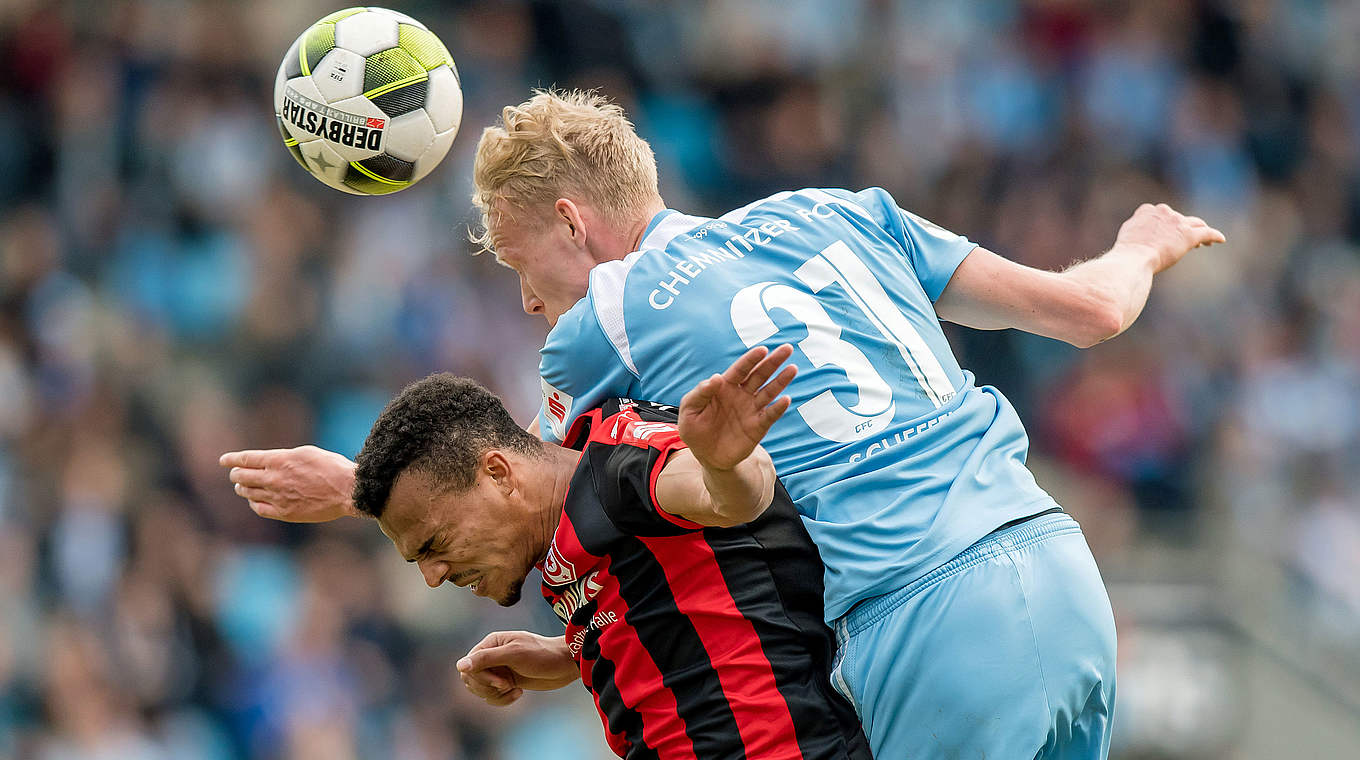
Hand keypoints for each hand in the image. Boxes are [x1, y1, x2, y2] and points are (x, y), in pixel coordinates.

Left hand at [219, 445, 357, 521]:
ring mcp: (277, 497)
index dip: (232, 459)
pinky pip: (259, 508)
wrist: (347, 490)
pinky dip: (253, 503)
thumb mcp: (306, 453)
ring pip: (248, 493)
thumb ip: (283, 457)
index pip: (246, 459)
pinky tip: (254, 501)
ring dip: (242, 488)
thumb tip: (268, 462)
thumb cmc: (331, 468)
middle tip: (235, 474)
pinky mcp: (284, 512)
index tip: (223, 460)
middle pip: (242, 477)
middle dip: (236, 474)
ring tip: (242, 487)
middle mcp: (274, 478)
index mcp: (279, 460)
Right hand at [456, 631, 579, 705]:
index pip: (469, 665)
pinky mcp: (507, 682)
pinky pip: (492, 696)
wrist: (565, 665)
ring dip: (495, 695)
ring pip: (480, 690)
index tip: (501, 682)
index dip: (481, 677)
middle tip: (507, 686)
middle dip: (487, 687)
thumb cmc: (542, 655)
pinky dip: (502, 700)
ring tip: (513, 690)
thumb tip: (459, 665)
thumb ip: (486, 659)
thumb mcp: (514, 654)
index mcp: (491, 643)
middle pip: (471, 679)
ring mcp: (499, 669)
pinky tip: (518, 694)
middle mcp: (492, 656)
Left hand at [678, 344, 796, 471]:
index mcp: (725, 386)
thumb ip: (700, 393)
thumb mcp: (689, 411)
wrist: (707, 456)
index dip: (751, 359)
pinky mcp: (759, 427)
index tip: (762, 350)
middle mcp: (742, 394)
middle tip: (787, 349)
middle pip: (760, 375)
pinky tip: (785, 399)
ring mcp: (752, 409)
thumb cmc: (695, 430)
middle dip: (773, 362)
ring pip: (769, 391)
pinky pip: (770, 415)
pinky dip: (778, 408)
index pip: (740, 369)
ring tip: (792, 369)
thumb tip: (717, 378)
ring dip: (781, 380)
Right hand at [1114, 202, 1225, 272]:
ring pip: (1194, 223)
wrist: (1134, 258)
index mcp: (1147, 210)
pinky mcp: (1189, 236)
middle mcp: (1164, 212)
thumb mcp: (1126, 236)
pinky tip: (1221, 240)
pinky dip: (1214, 236)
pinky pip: (1206, 233)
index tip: (1165, 232)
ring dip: (1199, 230)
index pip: (1160, 213)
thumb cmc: (1126, 253)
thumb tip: (1138, 234)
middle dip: (1181, 227)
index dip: (1165, 223)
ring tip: (1202, 241)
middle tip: (1182, 239)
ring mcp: (1178, 223)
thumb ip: (1135, 230)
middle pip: (1178, 218)